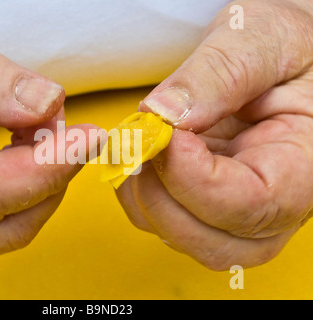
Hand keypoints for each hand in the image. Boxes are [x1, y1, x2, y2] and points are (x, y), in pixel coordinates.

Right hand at [0, 8, 95, 256]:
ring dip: (46, 178)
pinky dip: (33, 176)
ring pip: (14, 223)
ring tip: (42, 124)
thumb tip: (45, 104)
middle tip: (66, 124)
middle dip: (52, 176)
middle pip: (9, 223)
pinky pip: (7, 207)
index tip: (88, 139)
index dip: (46, 169)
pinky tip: (29, 138)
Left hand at [116, 0, 312, 269]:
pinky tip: (138, 151)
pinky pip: (163, 217)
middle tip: (142, 140)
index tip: (163, 134)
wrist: (282, 57)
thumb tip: (162, 113)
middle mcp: (274, 202)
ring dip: (143, 194)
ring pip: (181, 235)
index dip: (193, 179)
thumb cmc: (288, 47)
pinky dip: (137, 191)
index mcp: (305, 167)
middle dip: (161, 197)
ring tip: (139, 140)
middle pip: (213, 243)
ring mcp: (236, 205)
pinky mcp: (205, 197)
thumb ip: (219, 74)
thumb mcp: (263, 40)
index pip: (250, 206)